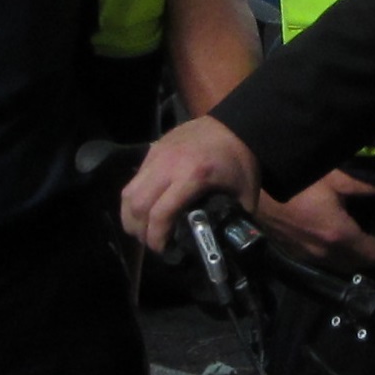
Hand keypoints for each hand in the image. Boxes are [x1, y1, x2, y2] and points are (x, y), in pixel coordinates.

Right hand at [120, 116, 259, 253]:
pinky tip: (143, 211)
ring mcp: (157, 156)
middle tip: (151, 243)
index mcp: (193, 176)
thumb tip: (227, 244)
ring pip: (129, 193)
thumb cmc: (240, 160)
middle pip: (138, 205)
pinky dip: (134, 200)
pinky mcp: (152, 151)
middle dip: (140, 231)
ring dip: (131, 216)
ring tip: (142, 231)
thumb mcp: (245, 193)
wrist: (235, 124)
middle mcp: (169, 165)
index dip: (157, 237)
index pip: (161, 213)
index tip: (163, 251)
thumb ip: (234, 219)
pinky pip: (134, 180)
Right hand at [254, 169, 374, 270]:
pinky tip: (341, 246)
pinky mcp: (295, 254)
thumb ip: (366, 187)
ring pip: (341, 266)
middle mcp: (326, 254)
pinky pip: (325, 262)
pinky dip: (339, 258)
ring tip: (368, 248)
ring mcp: (309, 256)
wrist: (255, 189)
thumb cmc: (297, 180)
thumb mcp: (336, 180)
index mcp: (339, 236)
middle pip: (358, 265)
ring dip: (357, 261)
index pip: (374, 254)